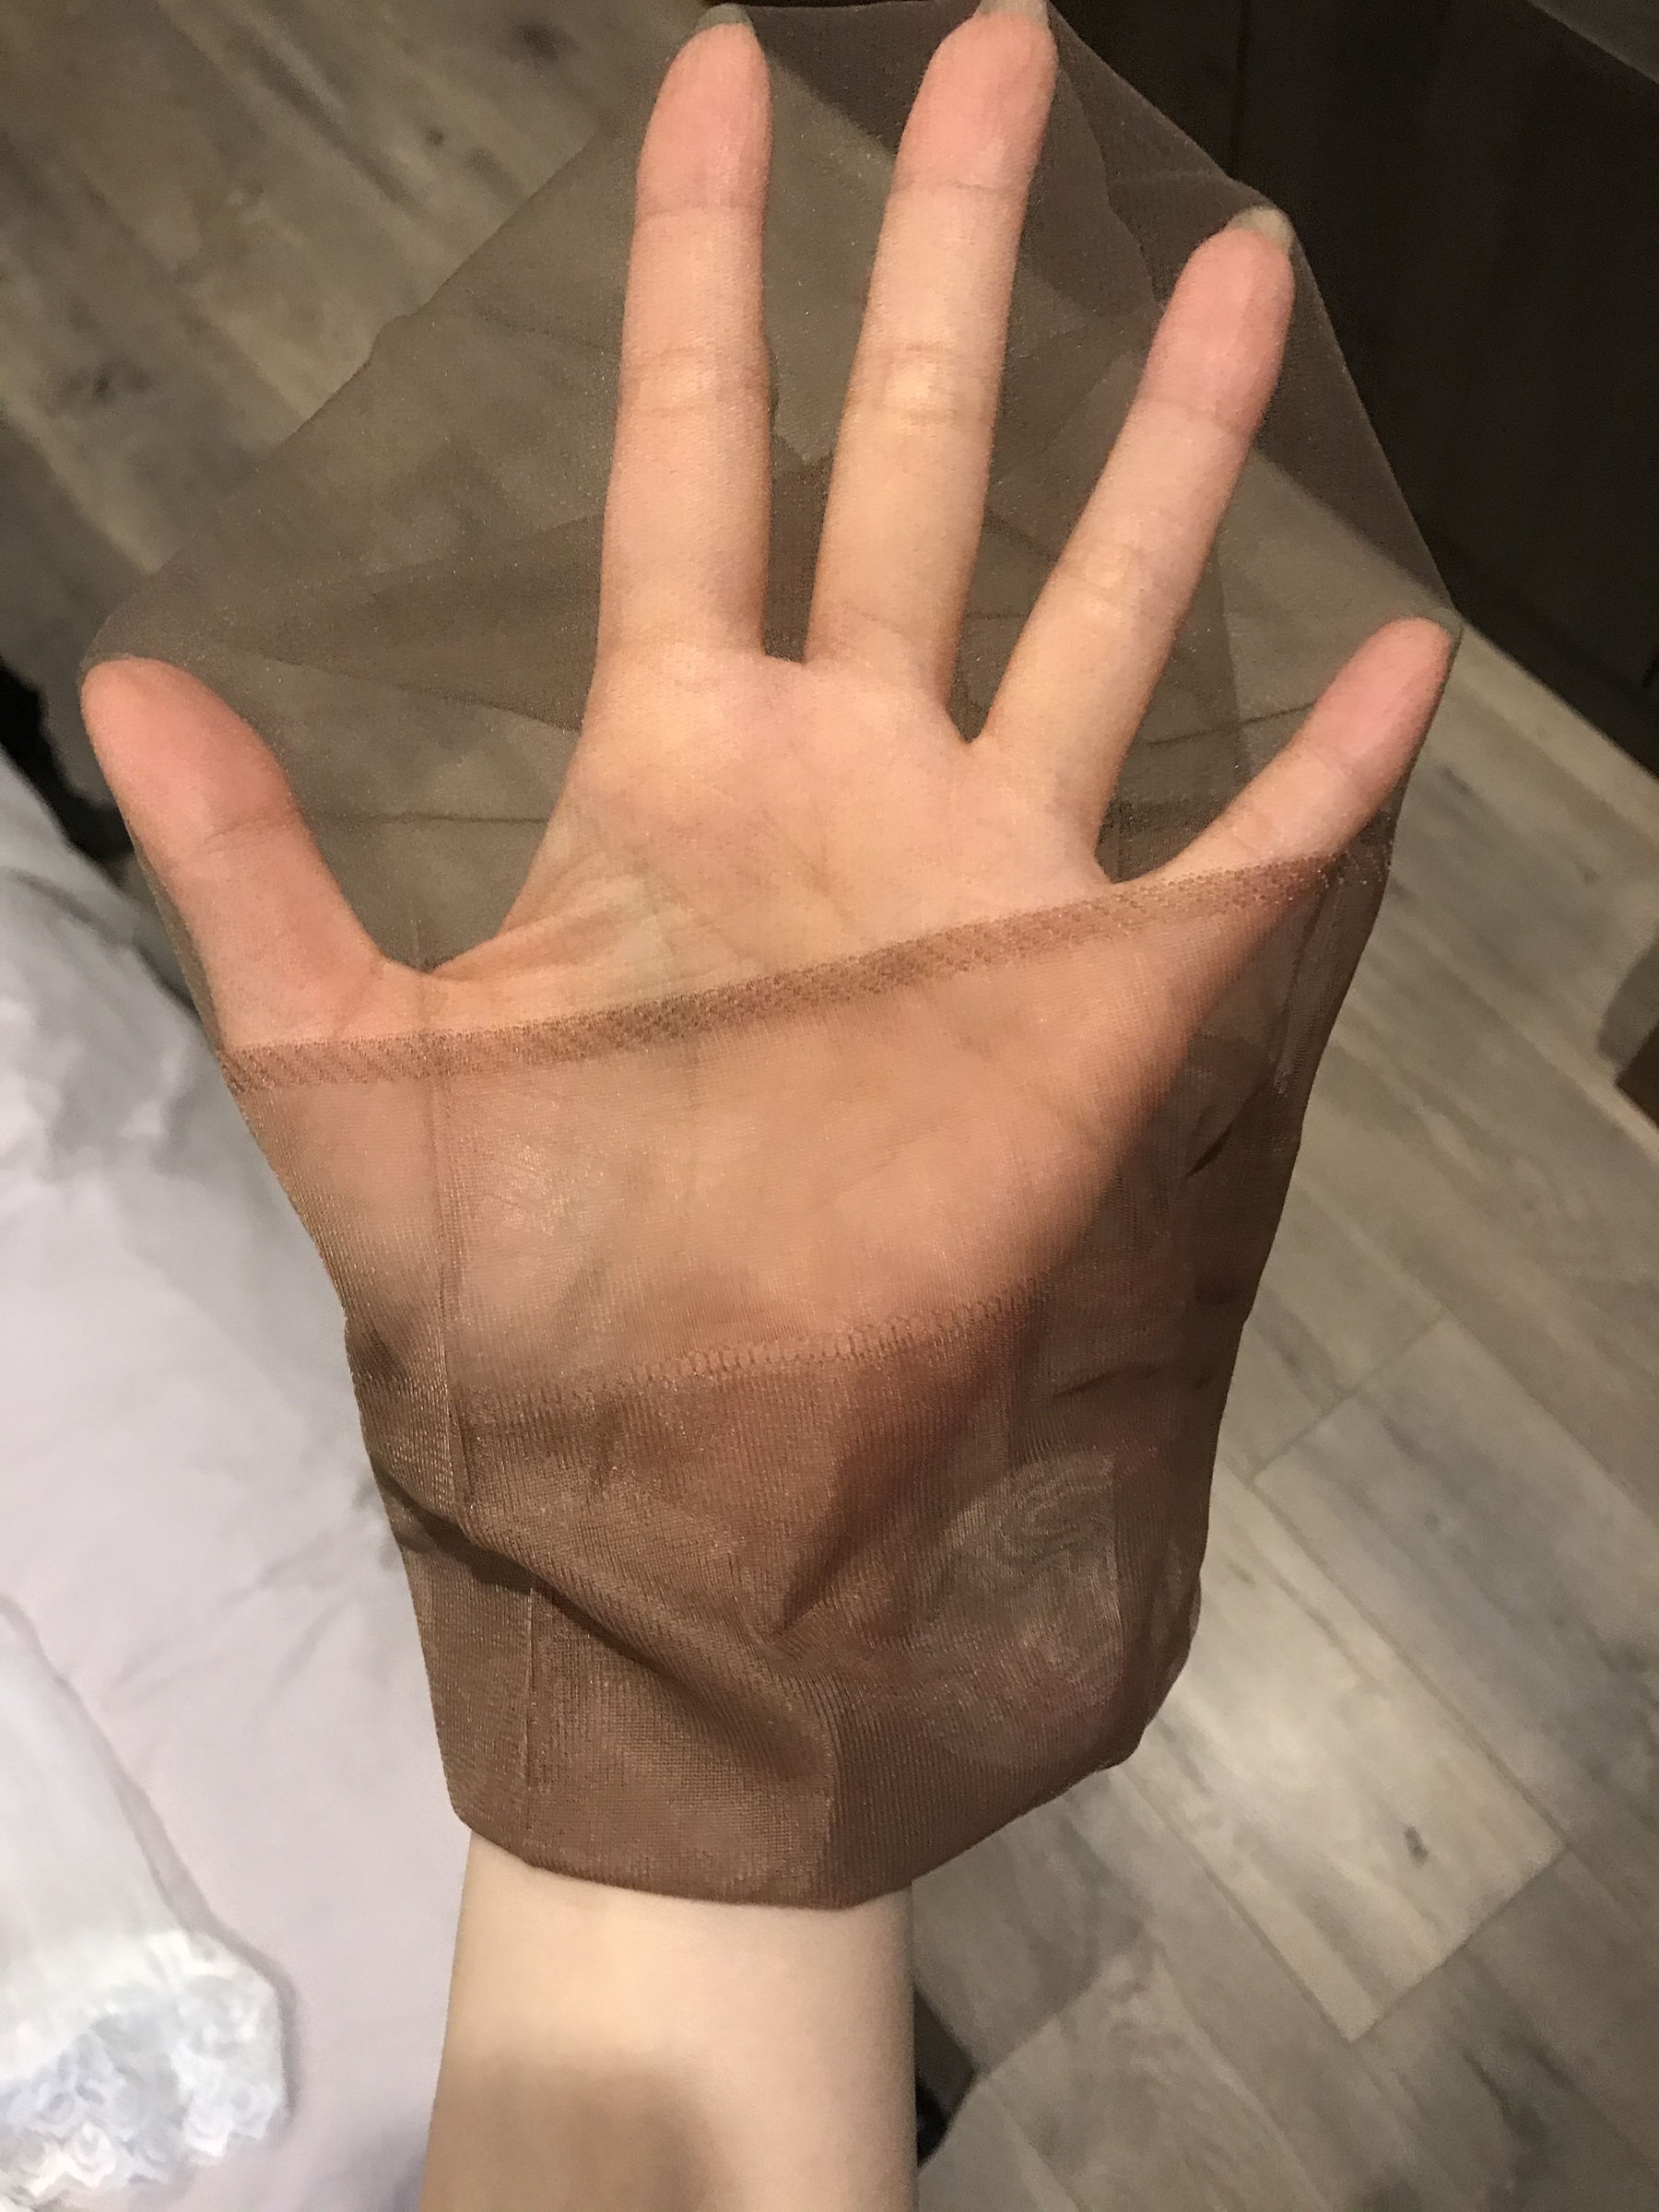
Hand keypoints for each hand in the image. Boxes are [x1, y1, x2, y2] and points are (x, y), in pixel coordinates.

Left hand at [81, 7, 1451, 1398]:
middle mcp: (847, 779)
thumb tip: (127, 676)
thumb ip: (254, 864)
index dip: (707, 273)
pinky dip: (1332, 777)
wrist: (669, 1467)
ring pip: (1108, 611)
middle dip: (952, 258)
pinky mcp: (1103, 1000)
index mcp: (676, 763)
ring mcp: (990, 878)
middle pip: (918, 463)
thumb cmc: (508, 1281)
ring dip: (1172, 445)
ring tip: (1230, 259)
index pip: (696, 457)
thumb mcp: (343, 1057)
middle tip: (997, 53)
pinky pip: (1249, 863)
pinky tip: (1407, 655)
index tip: (723, 82)